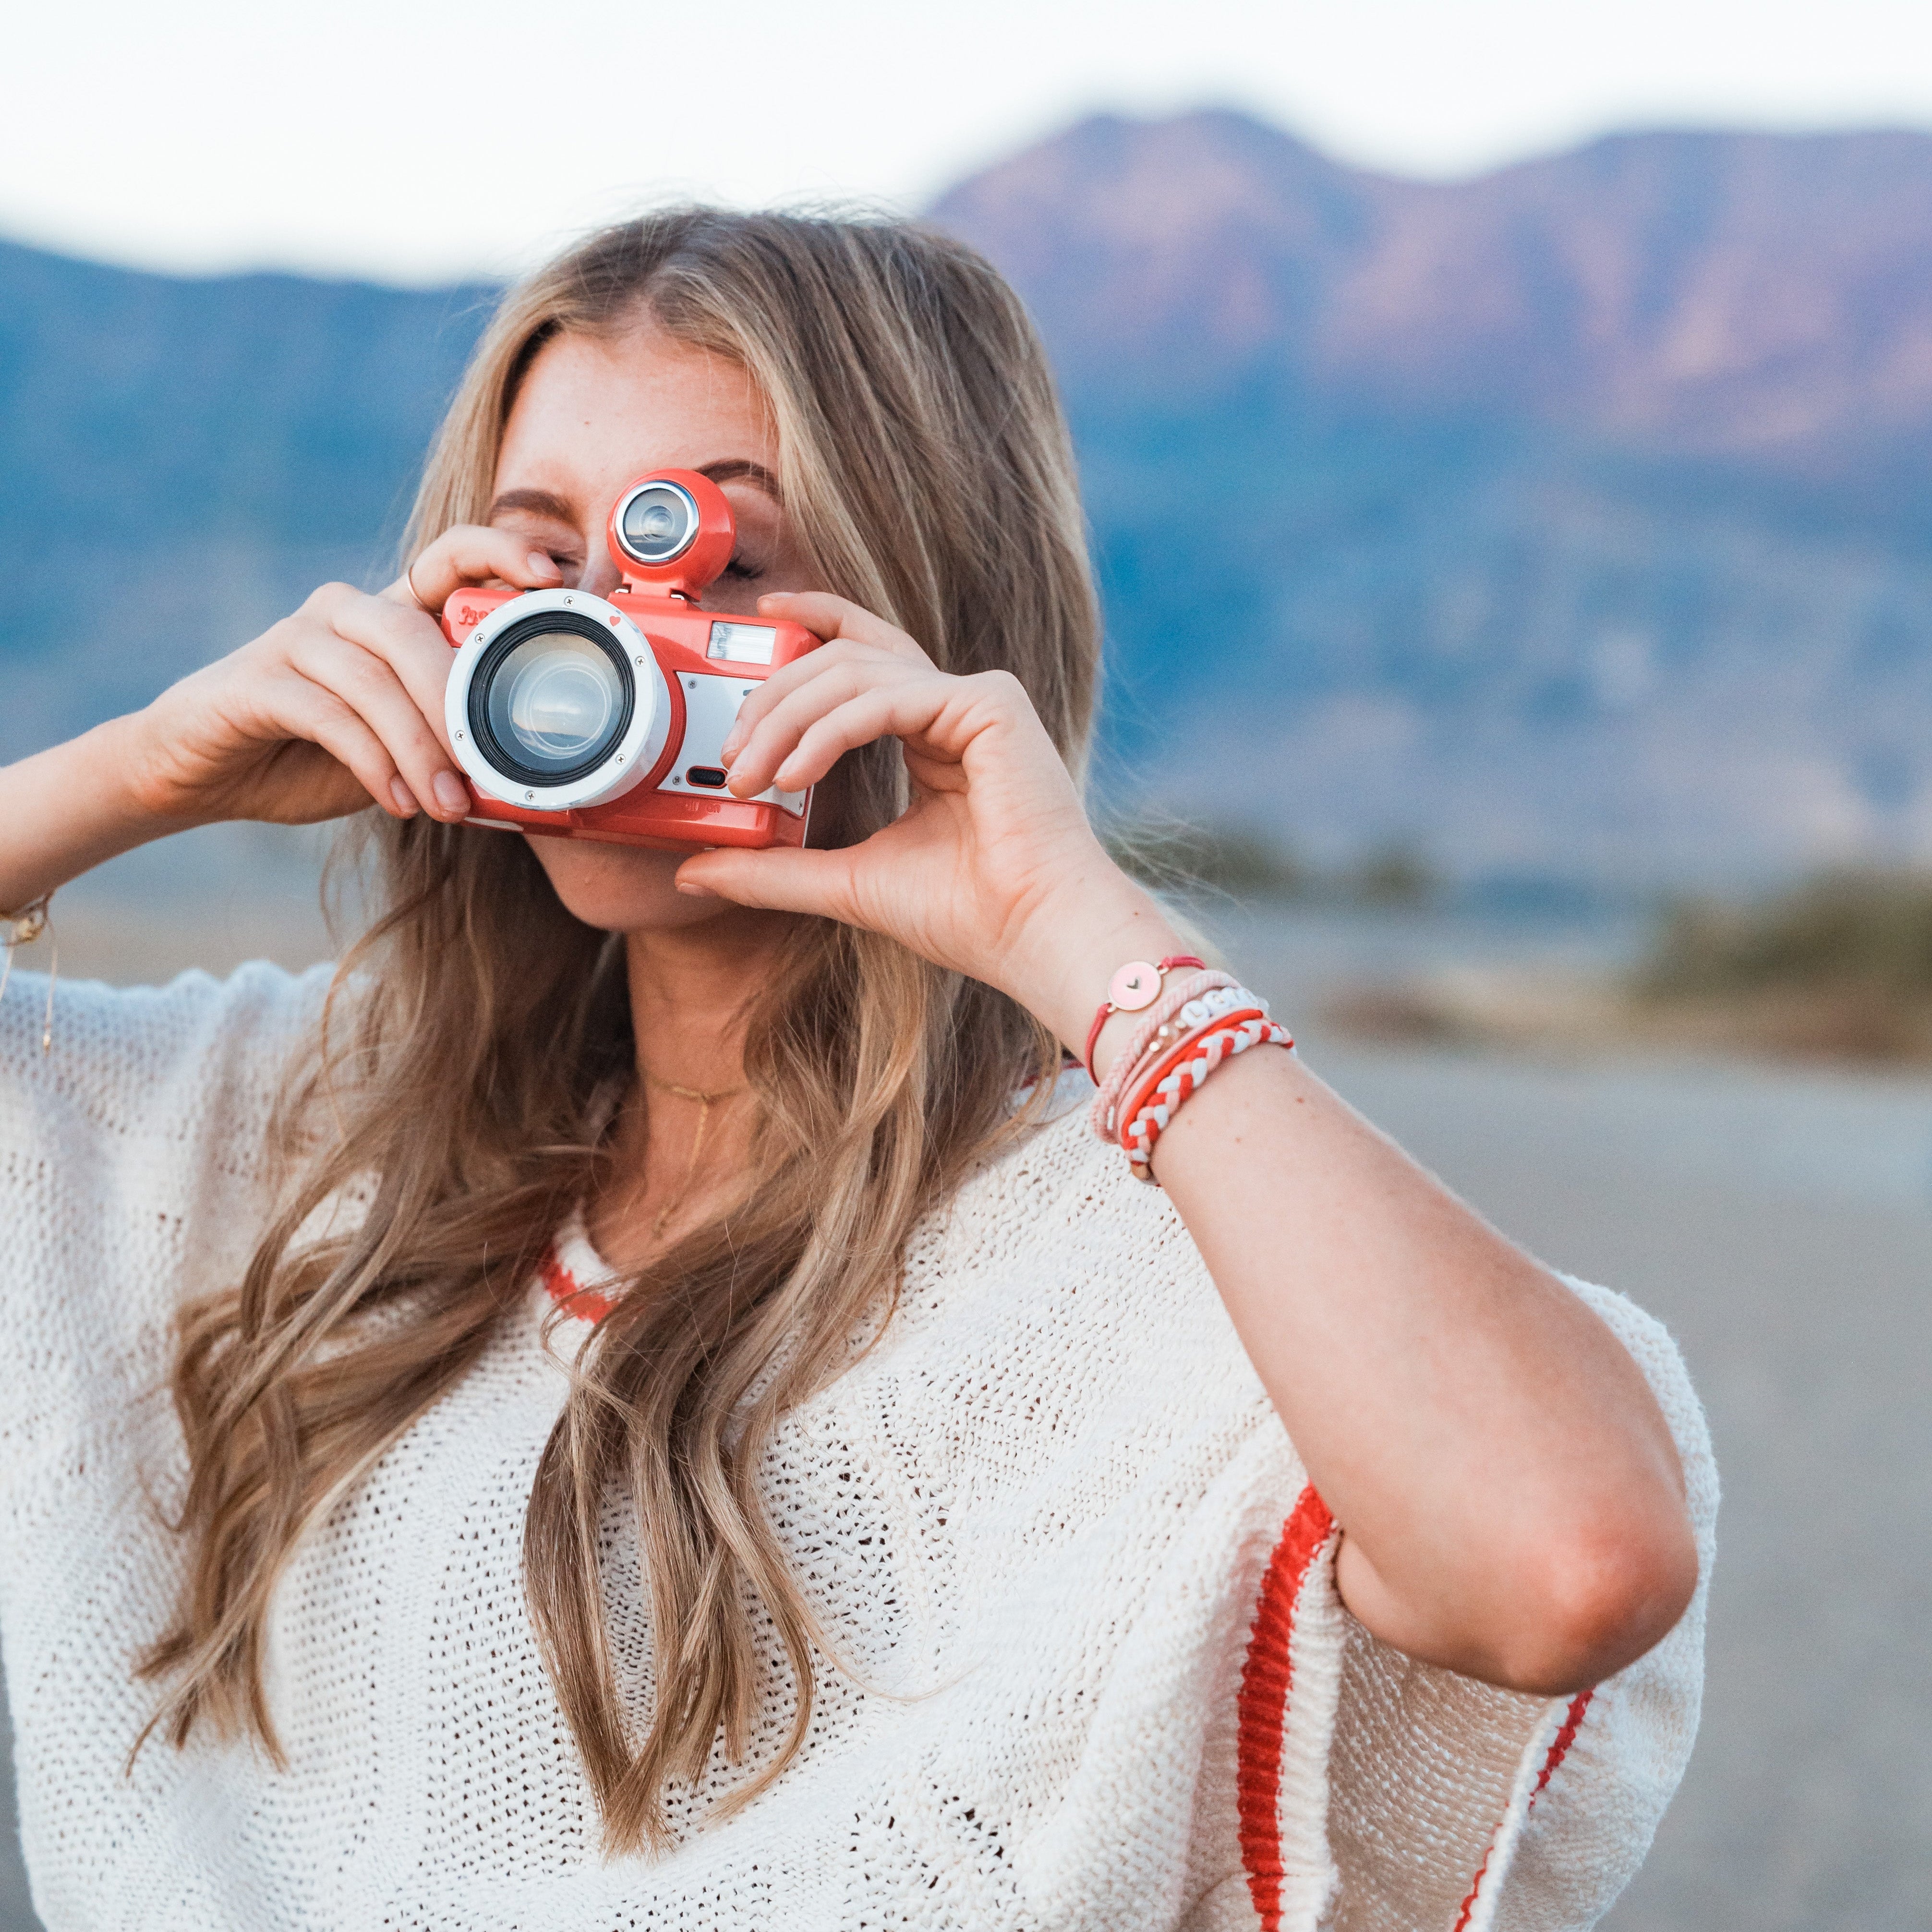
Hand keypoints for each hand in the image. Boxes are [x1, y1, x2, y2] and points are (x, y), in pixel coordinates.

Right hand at [119, 529, 564, 829]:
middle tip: (488, 772)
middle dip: (456, 705)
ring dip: (419, 748)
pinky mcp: (257, 680)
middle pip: (413, 633)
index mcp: (391, 614)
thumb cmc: (317, 755)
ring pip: (373, 680)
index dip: (499, 553)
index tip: (549, 578)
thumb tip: (524, 780)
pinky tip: (397, 802)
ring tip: (447, 804)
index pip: (449, 558)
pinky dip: (373, 764)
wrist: (207, 772)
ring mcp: (297, 638)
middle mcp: (346, 611)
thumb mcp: (398, 747)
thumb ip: (448, 742)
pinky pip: (329, 716)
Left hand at [675, 593, 1182, 1051]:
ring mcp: (976, 698)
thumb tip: (693, 873)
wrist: (1032, 935)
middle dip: (773, 699)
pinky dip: (828, 732)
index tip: (759, 619)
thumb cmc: (966, 916)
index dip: (812, 622)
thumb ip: (773, 870)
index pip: (863, 654)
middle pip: (844, 658)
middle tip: (730, 758)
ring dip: (787, 719)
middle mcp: (956, 705)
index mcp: (934, 732)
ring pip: (855, 670)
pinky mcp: (988, 705)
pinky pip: (884, 697)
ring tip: (750, 775)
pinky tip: (795, 773)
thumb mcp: (844, 883)